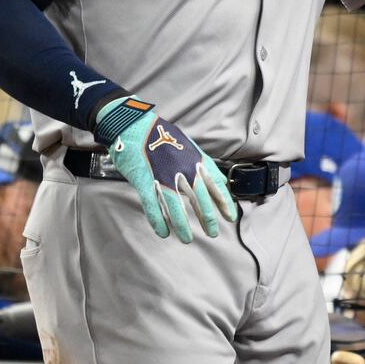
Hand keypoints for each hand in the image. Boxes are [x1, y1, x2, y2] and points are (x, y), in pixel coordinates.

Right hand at [94, 96, 237, 242]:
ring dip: (182, 225)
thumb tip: (221, 179)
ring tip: (187, 239)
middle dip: (207, 218)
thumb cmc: (162, 136)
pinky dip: (158, 221)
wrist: (133, 124)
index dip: (224, 202)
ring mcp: (162, 175)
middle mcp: (182, 169)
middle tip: (212, 233)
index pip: (215, 184)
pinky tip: (163, 233)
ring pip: (175, 206)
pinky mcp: (143, 181)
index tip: (230, 216)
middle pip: (199, 198)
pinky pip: (152, 206)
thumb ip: (204, 164)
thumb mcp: (189, 146)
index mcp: (194, 160)